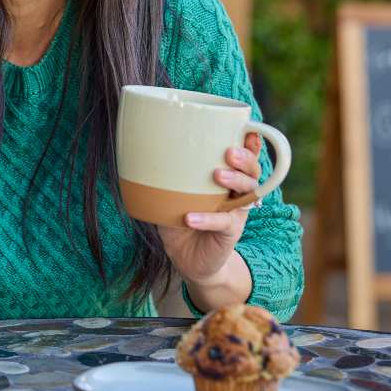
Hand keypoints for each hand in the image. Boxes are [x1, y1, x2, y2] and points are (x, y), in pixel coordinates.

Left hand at [159, 132, 262, 288]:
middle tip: (228, 152)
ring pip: (247, 193)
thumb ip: (165, 177)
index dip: (251, 146)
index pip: (244, 160)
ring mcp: (236, 214)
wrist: (188, 259)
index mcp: (227, 182)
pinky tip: (191, 216)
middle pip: (252, 172)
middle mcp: (236, 195)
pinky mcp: (230, 234)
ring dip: (234, 180)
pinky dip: (207, 218)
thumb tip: (138, 153)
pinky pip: (224, 223)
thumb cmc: (181, 220)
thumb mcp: (172, 195)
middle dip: (244, 159)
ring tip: (217, 174)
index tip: (249, 130)